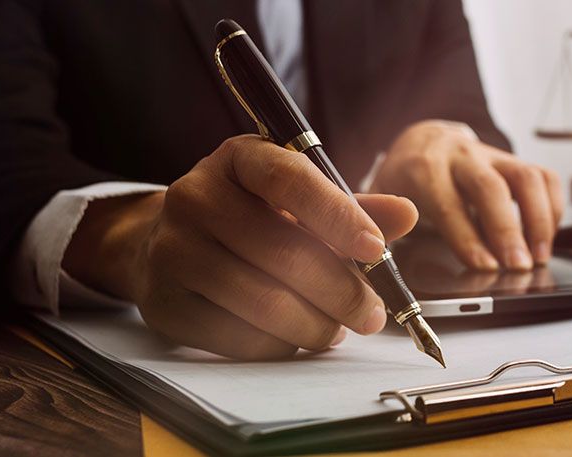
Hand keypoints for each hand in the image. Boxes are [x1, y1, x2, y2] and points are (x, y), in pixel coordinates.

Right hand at [63, 135, 419, 359]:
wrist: (167, 244)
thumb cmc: (253, 218)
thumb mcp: (300, 200)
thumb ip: (353, 208)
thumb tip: (408, 214)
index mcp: (238, 159)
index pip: (290, 179)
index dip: (339, 216)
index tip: (377, 250)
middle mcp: (195, 196)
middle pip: (282, 251)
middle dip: (342, 291)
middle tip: (372, 315)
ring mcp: (172, 250)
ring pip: (262, 300)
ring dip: (316, 325)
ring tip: (338, 330)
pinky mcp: (164, 303)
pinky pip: (237, 336)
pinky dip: (279, 344)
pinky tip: (295, 336)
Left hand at [372, 120, 561, 269]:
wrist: (422, 143)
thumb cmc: (402, 184)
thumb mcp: (382, 203)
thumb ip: (384, 228)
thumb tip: (386, 266)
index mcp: (421, 168)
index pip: (447, 202)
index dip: (467, 237)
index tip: (484, 266)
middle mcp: (460, 156)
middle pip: (490, 187)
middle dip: (508, 231)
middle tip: (519, 267)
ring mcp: (492, 155)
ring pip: (525, 177)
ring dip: (538, 220)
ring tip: (539, 257)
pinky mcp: (515, 160)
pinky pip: (544, 177)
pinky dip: (553, 207)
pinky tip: (546, 237)